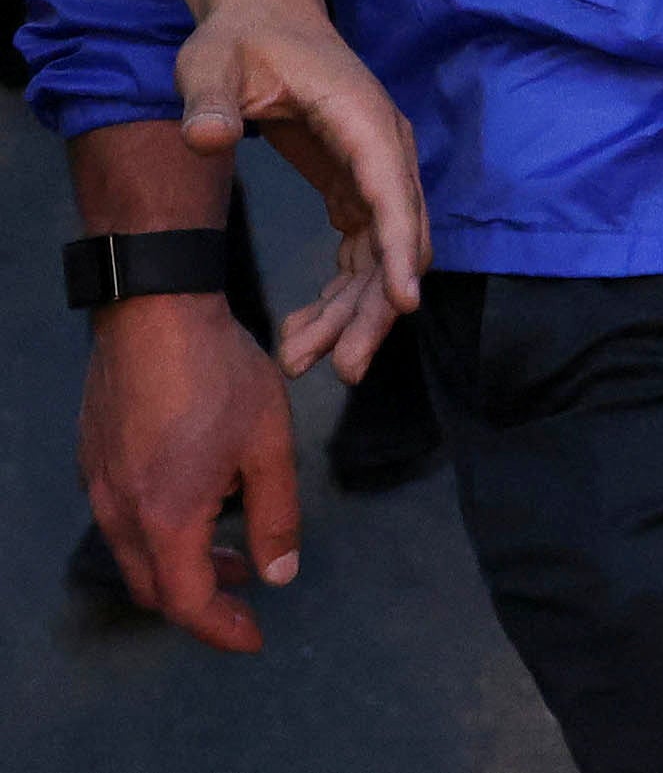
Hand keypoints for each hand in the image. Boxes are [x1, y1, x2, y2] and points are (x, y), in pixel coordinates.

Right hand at [80, 292, 300, 650]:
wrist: (154, 311)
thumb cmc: (219, 373)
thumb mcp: (270, 444)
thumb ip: (277, 515)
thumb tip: (281, 574)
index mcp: (165, 517)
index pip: (186, 603)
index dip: (222, 629)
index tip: (256, 638)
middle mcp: (120, 512)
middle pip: (155, 588)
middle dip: (203, 602)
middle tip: (249, 594)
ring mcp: (100, 486)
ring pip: (136, 554)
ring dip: (183, 564)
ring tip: (232, 549)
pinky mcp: (94, 461)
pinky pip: (124, 519)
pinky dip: (162, 532)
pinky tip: (201, 500)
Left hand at [173, 0, 427, 379]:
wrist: (263, 13)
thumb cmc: (239, 36)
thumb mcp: (211, 63)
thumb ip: (207, 99)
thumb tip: (206, 138)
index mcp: (361, 118)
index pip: (391, 191)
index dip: (397, 251)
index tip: (404, 305)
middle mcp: (382, 148)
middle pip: (396, 237)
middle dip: (373, 307)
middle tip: (340, 369)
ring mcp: (374, 168)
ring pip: (381, 254)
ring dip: (353, 311)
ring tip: (303, 359)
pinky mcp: (356, 183)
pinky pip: (362, 250)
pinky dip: (340, 292)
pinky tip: (303, 326)